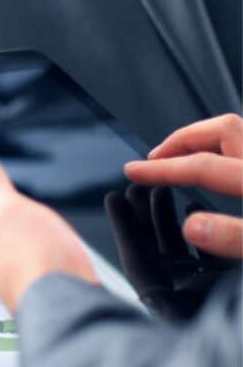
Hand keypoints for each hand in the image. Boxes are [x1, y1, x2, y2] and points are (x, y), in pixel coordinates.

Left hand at [0, 148, 97, 311]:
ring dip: (26, 228)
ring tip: (32, 218)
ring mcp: (21, 278)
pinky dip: (46, 248)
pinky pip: (41, 260)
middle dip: (5, 207)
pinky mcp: (46, 289)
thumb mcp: (8, 209)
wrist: (73, 311)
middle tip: (10, 192)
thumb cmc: (40, 265)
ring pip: (18, 244)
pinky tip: (57, 251)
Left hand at [105, 184, 217, 319]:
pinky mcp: (224, 291)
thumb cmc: (222, 335)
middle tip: (137, 186)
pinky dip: (199, 234)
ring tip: (161, 190)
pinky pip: (205, 258)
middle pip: (153, 254)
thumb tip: (188, 232)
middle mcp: (183, 302)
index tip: (112, 197)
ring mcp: (204, 296)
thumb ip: (184, 281)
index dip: (124, 229)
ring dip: (167, 221)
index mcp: (169, 308)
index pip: (137, 261)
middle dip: (143, 218)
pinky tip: (193, 207)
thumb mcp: (194, 300)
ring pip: (178, 252)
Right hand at [124, 113, 242, 258]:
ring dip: (206, 142)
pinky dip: (229, 156)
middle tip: (156, 158)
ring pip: (239, 136)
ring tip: (182, 157)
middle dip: (182, 140)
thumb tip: (193, 227)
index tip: (134, 172)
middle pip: (222, 130)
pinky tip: (224, 176)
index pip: (203, 166)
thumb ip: (236, 236)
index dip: (162, 169)